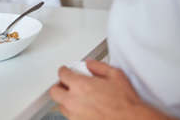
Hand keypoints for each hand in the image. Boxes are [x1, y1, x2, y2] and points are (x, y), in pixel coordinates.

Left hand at [49, 60, 173, 119]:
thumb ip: (98, 66)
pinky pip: (70, 117)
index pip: (62, 74)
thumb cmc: (125, 103)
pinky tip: (82, 109)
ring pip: (60, 106)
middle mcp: (73, 101)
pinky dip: (73, 111)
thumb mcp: (115, 75)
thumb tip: (89, 64)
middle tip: (66, 84)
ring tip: (75, 97)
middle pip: (54, 91)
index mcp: (80, 86)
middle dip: (59, 86)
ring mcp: (75, 115)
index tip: (65, 70)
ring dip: (65, 100)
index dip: (64, 70)